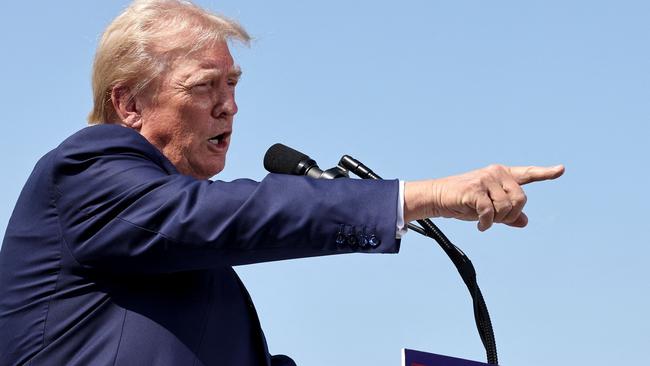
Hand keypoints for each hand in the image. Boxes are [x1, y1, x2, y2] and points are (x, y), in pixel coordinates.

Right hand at [404, 164, 564, 230]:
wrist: (437, 198)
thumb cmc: (462, 202)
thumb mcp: (488, 208)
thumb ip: (507, 213)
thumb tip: (524, 221)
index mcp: (501, 174)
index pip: (527, 174)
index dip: (545, 173)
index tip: (561, 170)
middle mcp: (496, 173)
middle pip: (521, 199)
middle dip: (510, 215)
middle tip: (497, 220)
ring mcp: (486, 179)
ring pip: (507, 207)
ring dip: (498, 220)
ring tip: (485, 221)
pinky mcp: (475, 189)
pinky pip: (490, 212)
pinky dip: (487, 223)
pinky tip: (481, 225)